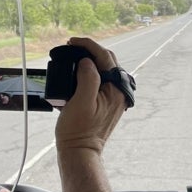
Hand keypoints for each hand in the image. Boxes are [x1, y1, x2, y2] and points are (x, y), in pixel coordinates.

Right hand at [55, 37, 125, 154]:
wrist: (79, 151)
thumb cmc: (78, 129)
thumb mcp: (81, 101)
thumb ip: (88, 77)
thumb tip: (88, 61)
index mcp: (117, 90)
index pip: (106, 57)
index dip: (88, 45)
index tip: (72, 41)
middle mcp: (120, 92)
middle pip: (107, 61)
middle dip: (90, 51)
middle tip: (71, 47)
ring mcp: (115, 98)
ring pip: (104, 70)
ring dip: (90, 60)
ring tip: (72, 56)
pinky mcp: (108, 103)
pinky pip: (101, 80)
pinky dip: (90, 72)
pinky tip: (77, 71)